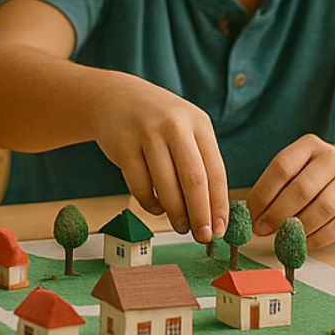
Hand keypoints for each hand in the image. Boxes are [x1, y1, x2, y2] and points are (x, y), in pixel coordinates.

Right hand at [91, 79, 228, 240]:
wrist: (115, 97)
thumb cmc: (159, 122)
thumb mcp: (186, 129)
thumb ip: (201, 162)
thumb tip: (213, 212)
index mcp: (198, 123)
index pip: (215, 171)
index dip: (218, 205)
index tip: (219, 229)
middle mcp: (174, 125)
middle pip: (193, 179)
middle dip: (199, 214)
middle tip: (202, 237)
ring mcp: (146, 133)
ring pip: (165, 185)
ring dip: (175, 213)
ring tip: (180, 226)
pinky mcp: (123, 145)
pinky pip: (139, 186)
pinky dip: (150, 204)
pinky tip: (156, 207)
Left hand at [247, 134, 334, 246]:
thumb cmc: (309, 174)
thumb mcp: (292, 169)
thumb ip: (273, 188)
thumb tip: (252, 216)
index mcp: (309, 145)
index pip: (282, 167)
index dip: (263, 193)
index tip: (250, 214)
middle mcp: (331, 159)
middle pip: (302, 189)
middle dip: (277, 214)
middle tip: (262, 230)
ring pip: (323, 208)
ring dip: (298, 228)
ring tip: (282, 237)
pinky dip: (318, 238)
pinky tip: (303, 243)